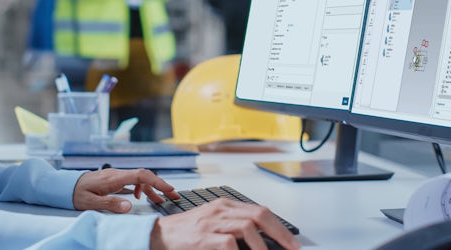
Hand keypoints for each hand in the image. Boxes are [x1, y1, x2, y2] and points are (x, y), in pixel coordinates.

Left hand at [72, 168, 179, 212]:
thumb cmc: (76, 193)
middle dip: (160, 185)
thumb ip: (111, 203)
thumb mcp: (91, 202)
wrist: (64, 186)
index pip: (141, 175)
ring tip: (161, 200)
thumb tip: (130, 206)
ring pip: (139, 179)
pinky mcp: (114, 179)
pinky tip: (139, 197)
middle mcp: (117, 174)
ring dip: (151, 188)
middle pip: (144, 176)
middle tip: (173, 196)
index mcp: (114, 178)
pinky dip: (140, 188)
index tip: (169, 189)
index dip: (157, 181)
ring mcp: (116, 176)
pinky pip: (132, 181)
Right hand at [149, 198, 300, 249]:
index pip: (259, 211)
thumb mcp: (213, 223)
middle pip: (258, 215)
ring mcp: (212, 223)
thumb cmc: (186, 233)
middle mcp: (220, 210)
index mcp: (225, 205)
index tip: (291, 241)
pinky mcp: (203, 238)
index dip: (279, 226)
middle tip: (291, 248)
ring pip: (247, 227)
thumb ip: (235, 227)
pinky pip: (228, 244)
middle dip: (279, 233)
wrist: (158, 235)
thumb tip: (261, 239)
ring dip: (262, 245)